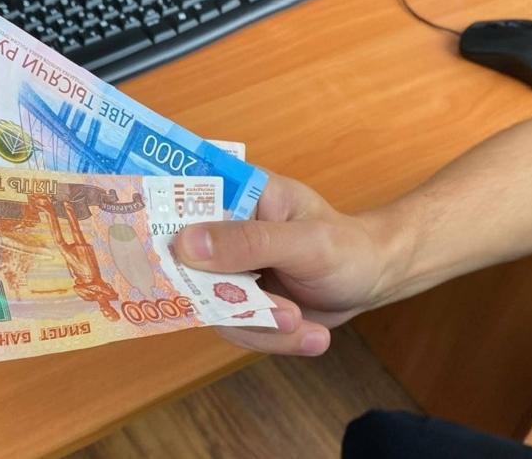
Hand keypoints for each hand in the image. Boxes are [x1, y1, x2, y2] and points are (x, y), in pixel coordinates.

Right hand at [174, 174, 397, 356]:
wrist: (371, 279)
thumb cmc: (345, 246)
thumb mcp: (306, 241)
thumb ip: (249, 241)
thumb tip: (185, 244)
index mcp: (238, 191)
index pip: (182, 197)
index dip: (160, 222)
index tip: (164, 254)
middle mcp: (223, 228)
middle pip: (185, 263)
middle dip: (230, 299)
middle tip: (283, 313)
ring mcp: (227, 268)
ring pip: (210, 306)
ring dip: (260, 325)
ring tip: (302, 323)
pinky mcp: (237, 302)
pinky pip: (234, 328)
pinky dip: (272, 339)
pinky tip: (311, 336)